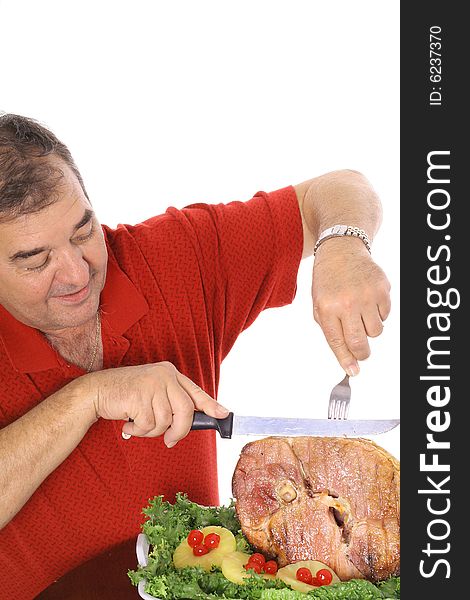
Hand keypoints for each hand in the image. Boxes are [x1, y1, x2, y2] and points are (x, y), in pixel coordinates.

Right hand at [80, 362, 228, 446]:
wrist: (96, 391)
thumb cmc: (125, 396)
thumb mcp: (153, 393)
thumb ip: (171, 403)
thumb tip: (190, 423)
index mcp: (170, 373)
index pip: (196, 391)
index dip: (211, 405)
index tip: (223, 415)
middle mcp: (164, 375)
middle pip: (185, 411)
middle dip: (179, 431)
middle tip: (169, 441)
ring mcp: (152, 384)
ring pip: (166, 422)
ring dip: (151, 431)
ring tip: (137, 423)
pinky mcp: (139, 396)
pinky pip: (148, 425)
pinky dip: (138, 431)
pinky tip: (128, 423)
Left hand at [312, 238, 390, 374]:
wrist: (341, 250)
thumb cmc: (328, 281)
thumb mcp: (320, 305)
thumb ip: (331, 332)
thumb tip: (348, 360)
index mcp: (327, 308)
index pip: (339, 343)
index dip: (347, 361)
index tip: (353, 372)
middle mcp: (347, 303)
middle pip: (360, 343)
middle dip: (362, 353)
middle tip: (361, 352)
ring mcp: (367, 296)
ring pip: (376, 332)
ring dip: (369, 329)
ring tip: (359, 314)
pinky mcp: (382, 289)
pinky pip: (386, 316)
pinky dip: (378, 313)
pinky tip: (367, 300)